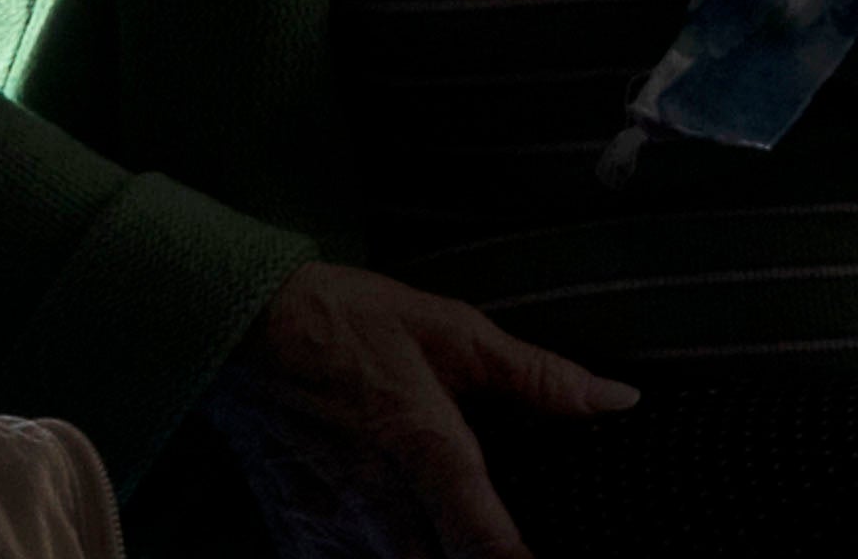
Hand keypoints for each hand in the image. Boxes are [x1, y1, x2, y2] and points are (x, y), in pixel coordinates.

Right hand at [216, 259, 635, 558]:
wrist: (242, 330)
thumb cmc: (349, 322)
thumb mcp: (455, 332)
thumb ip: (539, 378)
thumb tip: (616, 399)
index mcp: (425, 448)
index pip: (483, 541)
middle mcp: (377, 506)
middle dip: (474, 558)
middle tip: (503, 538)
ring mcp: (333, 533)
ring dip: (432, 556)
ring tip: (452, 533)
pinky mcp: (300, 542)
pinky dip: (384, 557)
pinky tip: (404, 536)